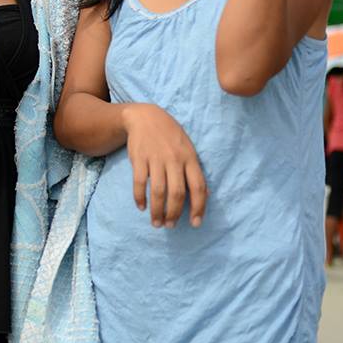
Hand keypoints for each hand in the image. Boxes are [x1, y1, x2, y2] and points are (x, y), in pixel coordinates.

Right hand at [122, 103, 207, 227]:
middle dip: (174, 213)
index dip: (198, 207)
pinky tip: (142, 207)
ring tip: (156, 223)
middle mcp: (174, 159)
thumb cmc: (171, 136)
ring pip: (157, 191)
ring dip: (157, 210)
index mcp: (190, 158)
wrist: (145, 117)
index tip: (195, 223)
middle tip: (170, 225)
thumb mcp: (187, 149)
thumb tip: (203, 196)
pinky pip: (139, 182)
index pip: (198, 187)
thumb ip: (193, 170)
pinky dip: (140, 197)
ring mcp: (155, 158)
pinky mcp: (139, 158)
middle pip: (176, 193)